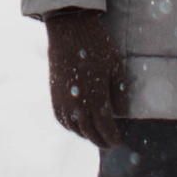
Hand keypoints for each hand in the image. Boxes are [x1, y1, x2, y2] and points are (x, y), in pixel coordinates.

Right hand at [45, 8, 127, 147]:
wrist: (69, 32)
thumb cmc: (97, 48)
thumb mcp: (116, 69)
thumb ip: (119, 95)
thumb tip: (121, 114)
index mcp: (96, 100)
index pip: (105, 130)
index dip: (112, 138)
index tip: (119, 142)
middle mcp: (78, 106)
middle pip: (90, 133)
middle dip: (101, 141)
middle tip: (109, 144)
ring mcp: (63, 102)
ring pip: (75, 129)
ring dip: (86, 135)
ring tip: (96, 136)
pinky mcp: (54, 96)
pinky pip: (63, 120)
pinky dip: (72, 127)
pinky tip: (79, 126)